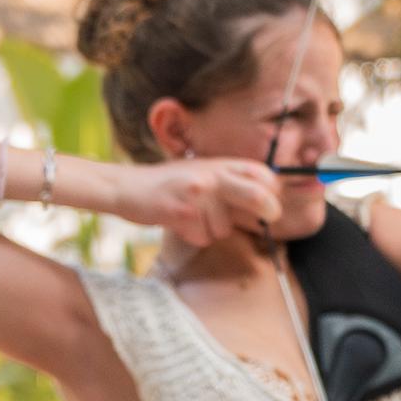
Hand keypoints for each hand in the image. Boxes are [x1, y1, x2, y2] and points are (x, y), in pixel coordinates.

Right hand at [110, 156, 283, 251]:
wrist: (126, 186)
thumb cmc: (168, 185)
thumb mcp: (201, 173)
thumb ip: (228, 183)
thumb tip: (265, 203)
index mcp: (218, 164)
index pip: (260, 173)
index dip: (272, 189)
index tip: (274, 203)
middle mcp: (210, 175)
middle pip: (256, 194)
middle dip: (268, 209)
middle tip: (272, 216)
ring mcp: (197, 194)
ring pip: (225, 227)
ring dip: (212, 230)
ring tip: (191, 216)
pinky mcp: (182, 212)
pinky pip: (203, 236)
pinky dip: (194, 236)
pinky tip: (179, 223)